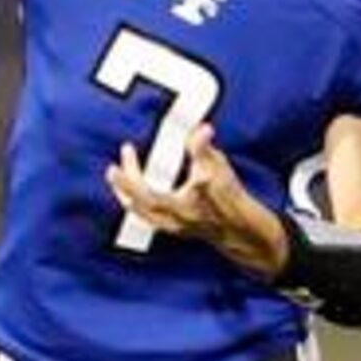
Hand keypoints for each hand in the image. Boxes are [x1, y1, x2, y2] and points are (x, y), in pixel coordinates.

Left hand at [106, 125, 285, 277]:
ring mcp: (175, 227)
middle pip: (136, 206)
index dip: (128, 178)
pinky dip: (143, 207)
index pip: (143, 193)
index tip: (116, 161)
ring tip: (123, 182)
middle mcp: (172, 220)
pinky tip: (145, 197)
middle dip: (122, 187)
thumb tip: (200, 129)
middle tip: (114, 169)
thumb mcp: (219, 169)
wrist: (246, 231)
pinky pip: (153, 219)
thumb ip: (204, 148)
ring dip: (130, 198)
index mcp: (178, 207)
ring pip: (143, 215)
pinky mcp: (181, 229)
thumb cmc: (232, 201)